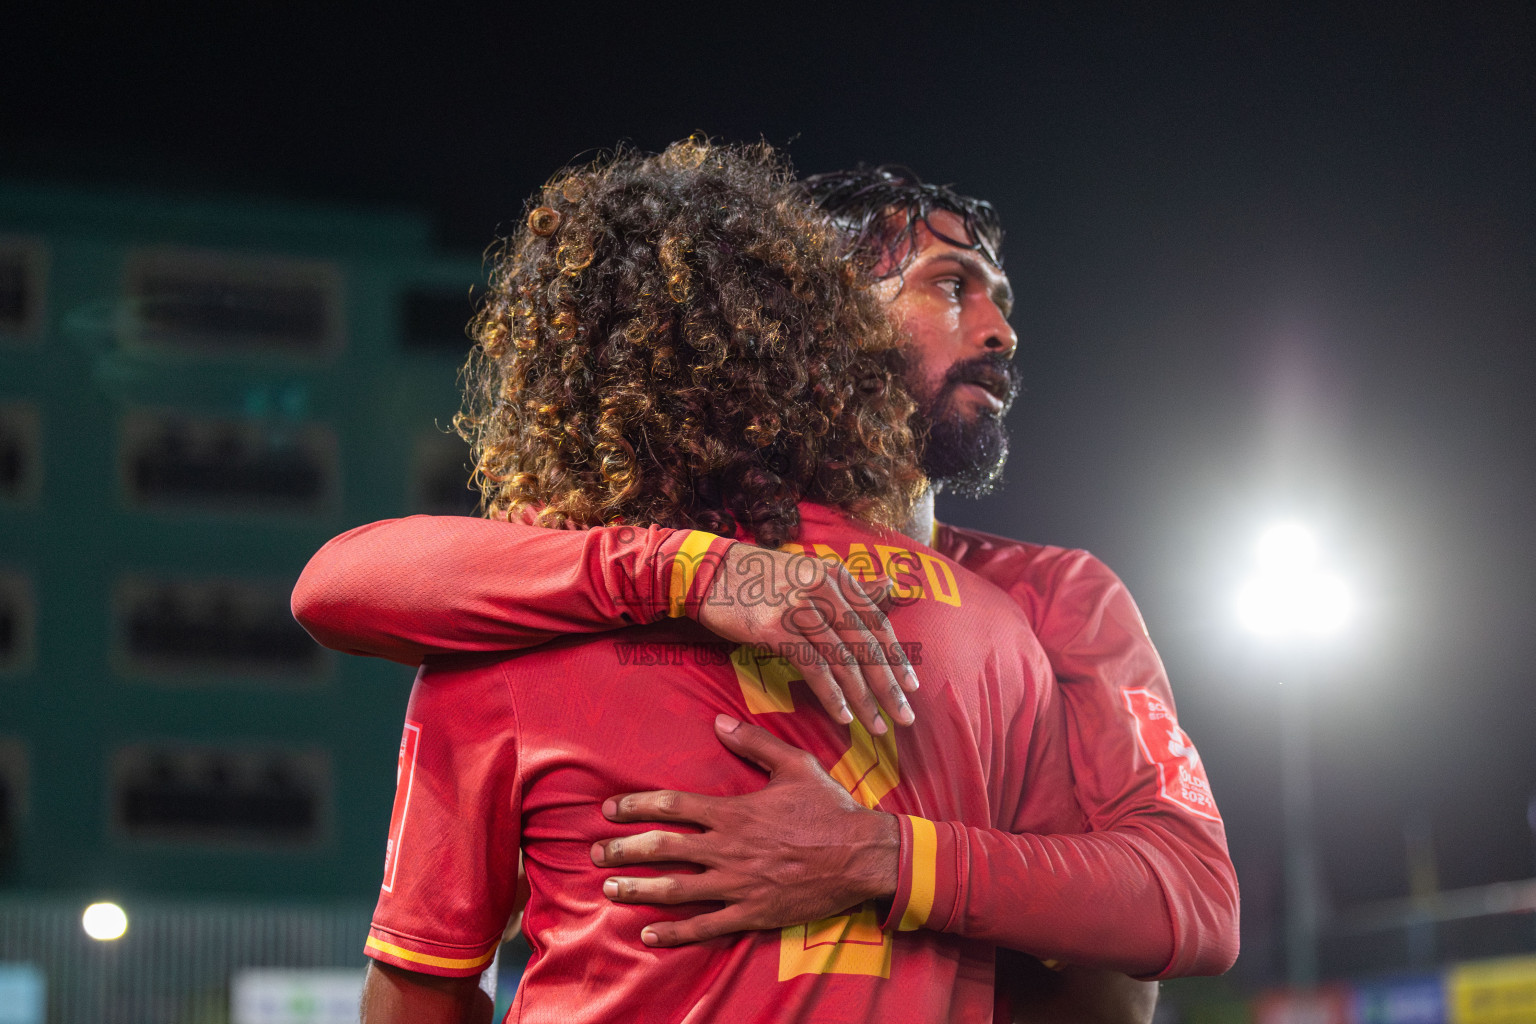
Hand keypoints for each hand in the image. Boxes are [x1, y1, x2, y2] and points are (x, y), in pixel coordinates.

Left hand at [591, 714, 898, 945]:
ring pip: (676, 889)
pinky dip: (675, 933)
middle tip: (595, 853)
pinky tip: (650, 935)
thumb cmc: (830, 809)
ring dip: (638, 889)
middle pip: (662, 849)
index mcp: (734, 812)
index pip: (671, 806)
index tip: (609, 810)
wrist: (863, 856)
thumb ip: (755, 743)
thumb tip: (720, 721)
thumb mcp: (795, 765)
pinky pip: (706, 926)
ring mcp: (739, 884)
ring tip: (609, 889)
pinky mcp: (753, 912)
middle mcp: (729, 849)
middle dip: (623, 850)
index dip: (635, 807)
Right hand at [696, 543, 918, 734]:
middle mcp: (824, 589)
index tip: (912, 687)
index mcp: (836, 576)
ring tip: (878, 725)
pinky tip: (843, 716)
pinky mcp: (776, 628)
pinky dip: (832, 695)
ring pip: (843, 661)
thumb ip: (849, 586)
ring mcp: (800, 607)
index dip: (897, 657)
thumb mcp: (810, 572)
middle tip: (906, 717)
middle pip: (866, 646)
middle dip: (889, 686)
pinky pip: (813, 668)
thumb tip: (892, 583)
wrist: (708, 572)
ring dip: (864, 699)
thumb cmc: (760, 578)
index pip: (876, 622)